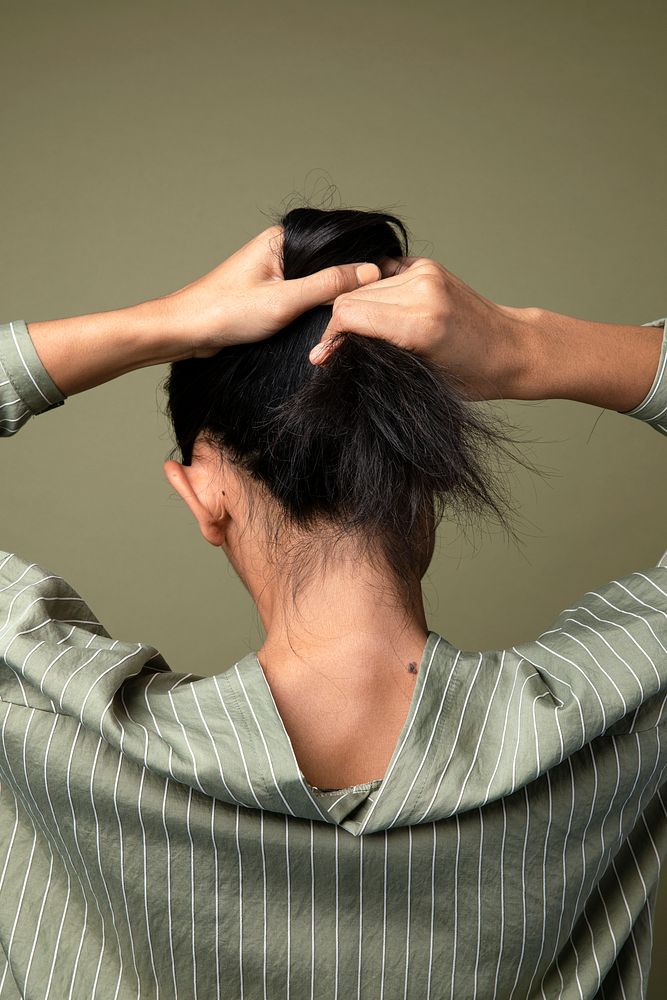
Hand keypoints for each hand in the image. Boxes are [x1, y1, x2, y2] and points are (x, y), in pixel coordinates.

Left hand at [157, 225, 381, 357]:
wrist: (185, 332)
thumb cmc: (224, 312)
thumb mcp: (285, 300)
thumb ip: (328, 285)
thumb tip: (370, 272)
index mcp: (284, 239)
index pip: (338, 243)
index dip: (365, 261)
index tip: (390, 280)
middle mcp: (281, 249)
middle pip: (331, 262)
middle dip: (352, 282)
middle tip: (376, 303)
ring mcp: (276, 271)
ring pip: (319, 281)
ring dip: (335, 297)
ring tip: (357, 313)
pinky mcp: (271, 293)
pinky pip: (306, 295)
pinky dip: (319, 307)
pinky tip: (330, 321)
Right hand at [309, 256, 536, 401]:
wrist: (513, 349)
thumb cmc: (471, 376)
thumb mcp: (417, 377)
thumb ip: (372, 357)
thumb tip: (325, 353)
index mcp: (420, 322)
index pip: (348, 315)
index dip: (331, 339)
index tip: (325, 359)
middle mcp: (422, 290)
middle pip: (351, 298)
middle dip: (340, 326)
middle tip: (338, 353)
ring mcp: (426, 273)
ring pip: (363, 287)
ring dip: (357, 311)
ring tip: (363, 337)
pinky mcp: (428, 266)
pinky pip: (382, 277)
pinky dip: (374, 296)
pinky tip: (380, 315)